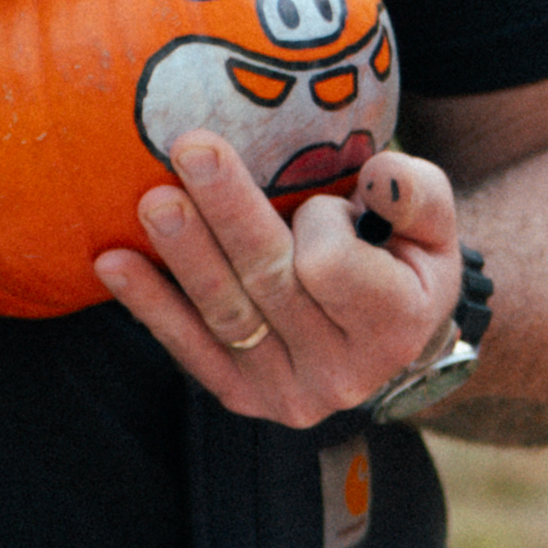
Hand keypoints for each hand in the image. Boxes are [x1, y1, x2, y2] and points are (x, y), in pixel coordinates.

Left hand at [96, 133, 459, 426]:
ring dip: (182, 254)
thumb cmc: (406, 263)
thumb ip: (416, 194)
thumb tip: (378, 176)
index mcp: (393, 327)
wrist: (390, 340)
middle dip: (227, 213)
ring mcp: (287, 394)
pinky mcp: (242, 398)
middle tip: (190, 149)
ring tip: (151, 201)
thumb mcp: (435, 226)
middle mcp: (340, 373)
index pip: (332, 266)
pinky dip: (149, 305)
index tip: (324, 201)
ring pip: (224, 315)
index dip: (319, 221)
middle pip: (268, 282)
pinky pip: (190, 349)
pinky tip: (112, 262)